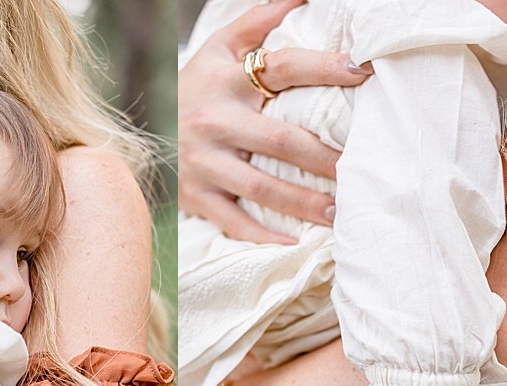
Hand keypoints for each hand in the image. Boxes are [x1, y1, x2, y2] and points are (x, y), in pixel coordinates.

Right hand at [179, 0, 368, 241]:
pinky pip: (233, 220)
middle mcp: (215, 121)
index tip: (361, 73)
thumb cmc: (197, 86)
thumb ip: (258, 22)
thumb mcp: (218, 47)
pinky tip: (294, 242)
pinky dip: (263, 235)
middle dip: (323, 156)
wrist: (145, 127)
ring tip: (338, 212)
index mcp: (226, 80)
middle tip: (359, 168)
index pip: (282, 68)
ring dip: (303, 202)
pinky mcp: (196, 196)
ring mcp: (204, 163)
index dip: (323, 67)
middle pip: (280, 140)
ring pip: (261, 186)